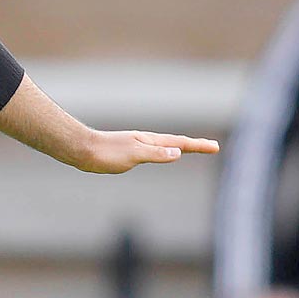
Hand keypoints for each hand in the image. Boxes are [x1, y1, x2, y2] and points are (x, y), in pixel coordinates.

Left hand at [75, 130, 219, 174]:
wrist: (82, 150)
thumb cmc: (106, 154)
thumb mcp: (133, 155)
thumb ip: (155, 154)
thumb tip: (178, 154)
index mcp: (150, 142)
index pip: (180, 144)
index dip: (198, 146)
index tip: (216, 147)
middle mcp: (146, 141)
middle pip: (176, 143)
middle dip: (195, 145)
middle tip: (212, 147)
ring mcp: (137, 146)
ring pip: (165, 146)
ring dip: (181, 147)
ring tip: (192, 148)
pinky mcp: (128, 152)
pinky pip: (154, 152)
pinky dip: (165, 152)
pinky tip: (160, 155)